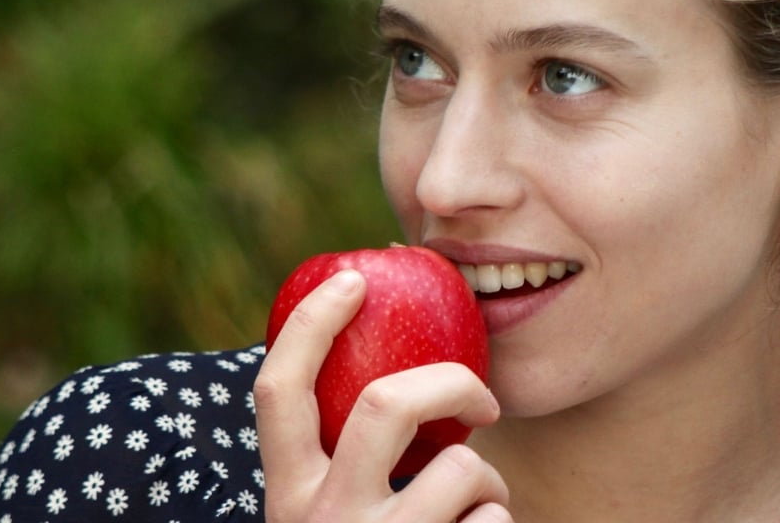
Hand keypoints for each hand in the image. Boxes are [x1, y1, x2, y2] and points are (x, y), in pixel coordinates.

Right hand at [255, 270, 510, 521]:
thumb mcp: (334, 514)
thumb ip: (346, 451)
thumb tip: (377, 313)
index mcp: (288, 498)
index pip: (279, 389)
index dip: (311, 321)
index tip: (354, 279)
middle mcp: (322, 521)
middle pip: (385, 403)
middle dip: (452, 385)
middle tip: (486, 402)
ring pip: (460, 466)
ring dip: (488, 479)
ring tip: (479, 503)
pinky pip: (494, 516)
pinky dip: (500, 518)